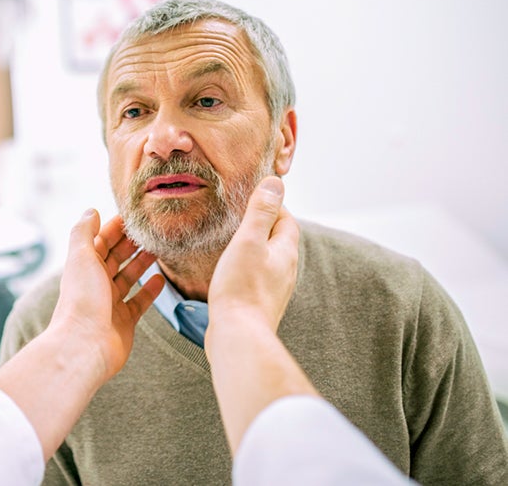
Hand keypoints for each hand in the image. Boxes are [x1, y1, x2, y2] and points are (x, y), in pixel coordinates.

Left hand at [50, 209, 163, 380]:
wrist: (85, 345)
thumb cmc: (82, 300)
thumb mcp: (81, 256)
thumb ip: (84, 231)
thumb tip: (91, 211)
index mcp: (84, 267)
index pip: (101, 241)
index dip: (116, 227)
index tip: (135, 216)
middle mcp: (95, 284)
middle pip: (115, 258)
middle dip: (132, 244)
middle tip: (153, 231)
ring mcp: (110, 303)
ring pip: (128, 278)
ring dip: (142, 263)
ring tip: (159, 250)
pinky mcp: (124, 322)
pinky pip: (139, 302)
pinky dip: (150, 291)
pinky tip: (161, 279)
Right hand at [207, 176, 298, 332]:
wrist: (238, 335)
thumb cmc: (241, 287)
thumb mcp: (249, 240)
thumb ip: (261, 211)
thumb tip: (275, 182)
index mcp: (286, 251)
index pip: (286, 219)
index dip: (272, 205)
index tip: (252, 197)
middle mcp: (286, 270)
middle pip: (278, 239)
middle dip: (262, 226)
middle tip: (239, 216)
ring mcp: (274, 289)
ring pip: (268, 259)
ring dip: (254, 248)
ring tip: (232, 241)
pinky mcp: (260, 303)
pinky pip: (257, 277)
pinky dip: (247, 267)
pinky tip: (231, 270)